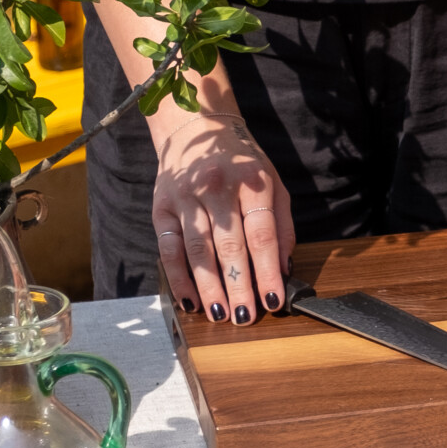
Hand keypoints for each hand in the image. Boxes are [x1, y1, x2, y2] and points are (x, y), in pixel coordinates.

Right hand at [148, 99, 293, 324]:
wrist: (196, 130)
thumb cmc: (242, 164)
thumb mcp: (273, 183)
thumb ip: (281, 225)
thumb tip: (284, 268)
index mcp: (253, 181)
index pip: (262, 234)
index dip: (268, 271)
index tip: (273, 300)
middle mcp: (218, 187)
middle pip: (230, 245)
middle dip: (239, 286)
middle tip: (245, 317)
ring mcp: (187, 197)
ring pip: (198, 250)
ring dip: (209, 287)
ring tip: (221, 314)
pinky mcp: (162, 208)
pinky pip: (169, 249)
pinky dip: (178, 278)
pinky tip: (190, 300)